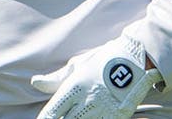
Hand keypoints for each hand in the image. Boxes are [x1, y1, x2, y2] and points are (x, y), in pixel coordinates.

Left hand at [31, 34, 161, 118]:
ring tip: (74, 118)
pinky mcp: (118, 116)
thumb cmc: (103, 59)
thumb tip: (35, 82)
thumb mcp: (77, 65)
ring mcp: (103, 110)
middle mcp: (86, 101)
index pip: (52, 112)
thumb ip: (56, 79)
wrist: (136, 59)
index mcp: (73, 87)